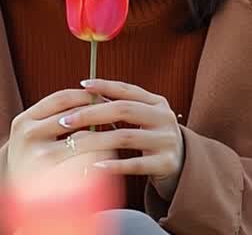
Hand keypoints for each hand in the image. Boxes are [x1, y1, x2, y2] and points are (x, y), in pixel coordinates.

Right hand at [4, 88, 116, 183]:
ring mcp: (41, 158)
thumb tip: (94, 94)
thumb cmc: (33, 162)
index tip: (105, 97)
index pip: (62, 98)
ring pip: (84, 139)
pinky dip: (102, 158)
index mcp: (23, 121)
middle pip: (75, 116)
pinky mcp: (55, 179)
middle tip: (120, 115)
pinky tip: (109, 157)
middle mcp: (28, 137)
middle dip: (101, 113)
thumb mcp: (33, 135)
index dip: (86, 96)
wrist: (20, 201)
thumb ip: (54, 117)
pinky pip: (88, 163)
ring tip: (119, 135)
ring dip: (105, 135)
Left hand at [56, 79, 184, 200]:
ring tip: (73, 144)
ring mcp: (167, 140)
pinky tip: (95, 165)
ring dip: (96, 140)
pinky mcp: (166, 163)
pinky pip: (136, 164)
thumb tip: (85, 94)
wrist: (184, 166)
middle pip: (124, 110)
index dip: (104, 86)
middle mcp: (164, 118)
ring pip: (126, 137)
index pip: (127, 90)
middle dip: (91, 113)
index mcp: (157, 103)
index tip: (82, 85)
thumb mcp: (144, 119)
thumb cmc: (153, 139)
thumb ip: (122, 107)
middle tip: (66, 120)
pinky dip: (114, 165)